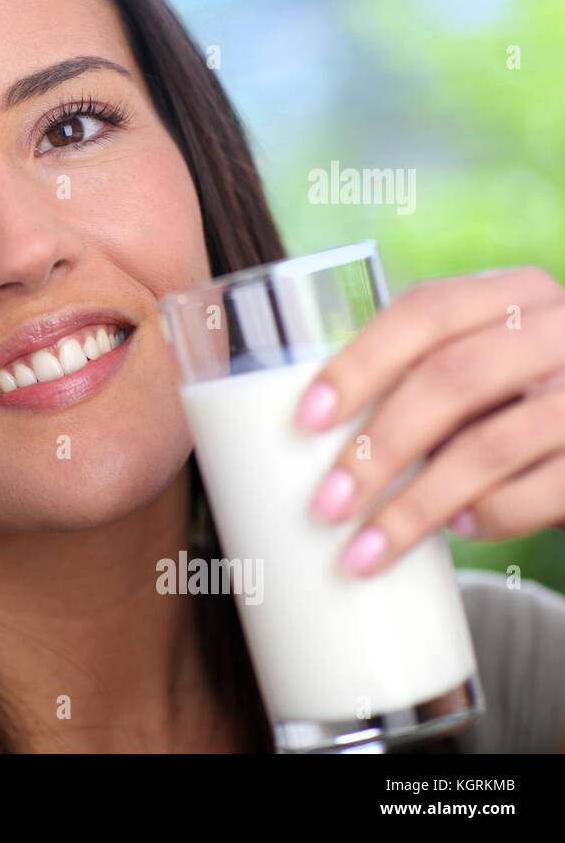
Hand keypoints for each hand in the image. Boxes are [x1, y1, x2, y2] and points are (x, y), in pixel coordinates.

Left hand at [293, 265, 564, 576]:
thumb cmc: (518, 399)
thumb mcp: (480, 368)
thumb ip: (418, 378)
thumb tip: (310, 438)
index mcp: (511, 294)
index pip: (425, 311)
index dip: (360, 363)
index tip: (305, 420)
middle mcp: (560, 329)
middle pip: (452, 379)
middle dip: (378, 448)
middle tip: (325, 506)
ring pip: (490, 446)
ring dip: (415, 506)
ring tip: (363, 550)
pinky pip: (544, 492)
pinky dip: (491, 516)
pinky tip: (459, 528)